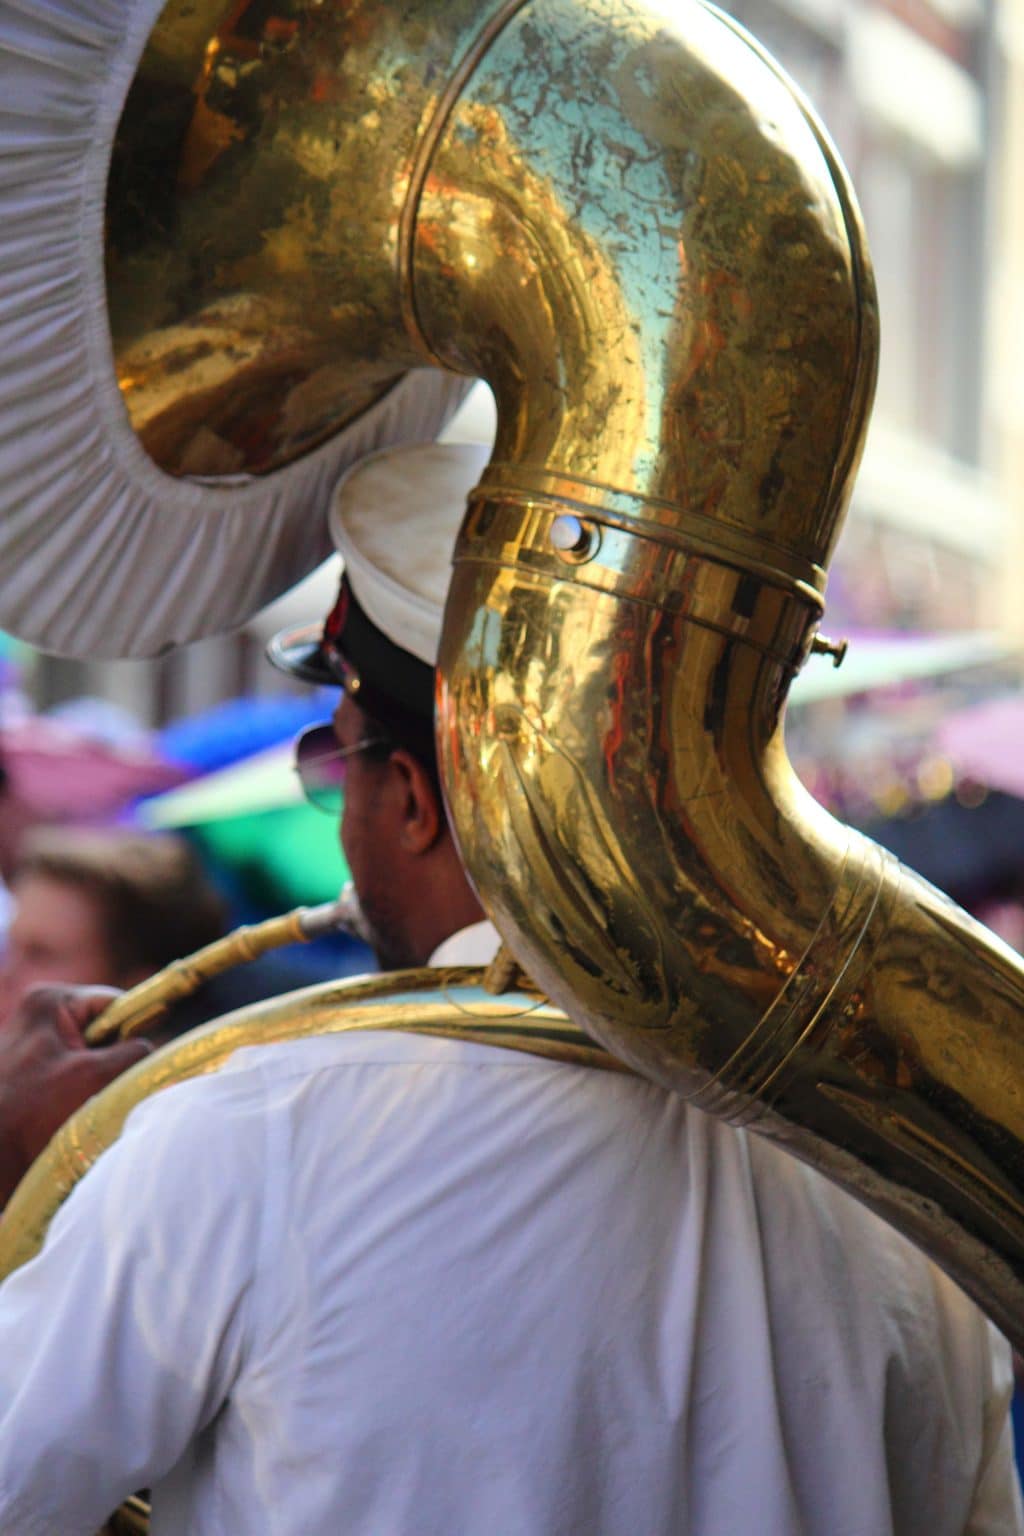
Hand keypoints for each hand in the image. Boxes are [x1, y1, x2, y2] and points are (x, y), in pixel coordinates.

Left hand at [0, 986, 150, 1206]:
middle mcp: (39, 1016)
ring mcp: (35, 1045)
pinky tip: (74, 1116)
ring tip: (88, 1107)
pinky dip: (85, 1095)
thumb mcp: (96, 1078)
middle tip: (109, 1091)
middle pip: (107, 1032)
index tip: (141, 1065)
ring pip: (95, 1058)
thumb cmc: (30, 1118)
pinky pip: (77, 1076)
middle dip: (115, 1062)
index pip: (118, 1005)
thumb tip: (157, 1053)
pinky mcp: (34, 1073)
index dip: (137, 1033)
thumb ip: (136, 1054)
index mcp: (50, 1002)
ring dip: (101, 1083)